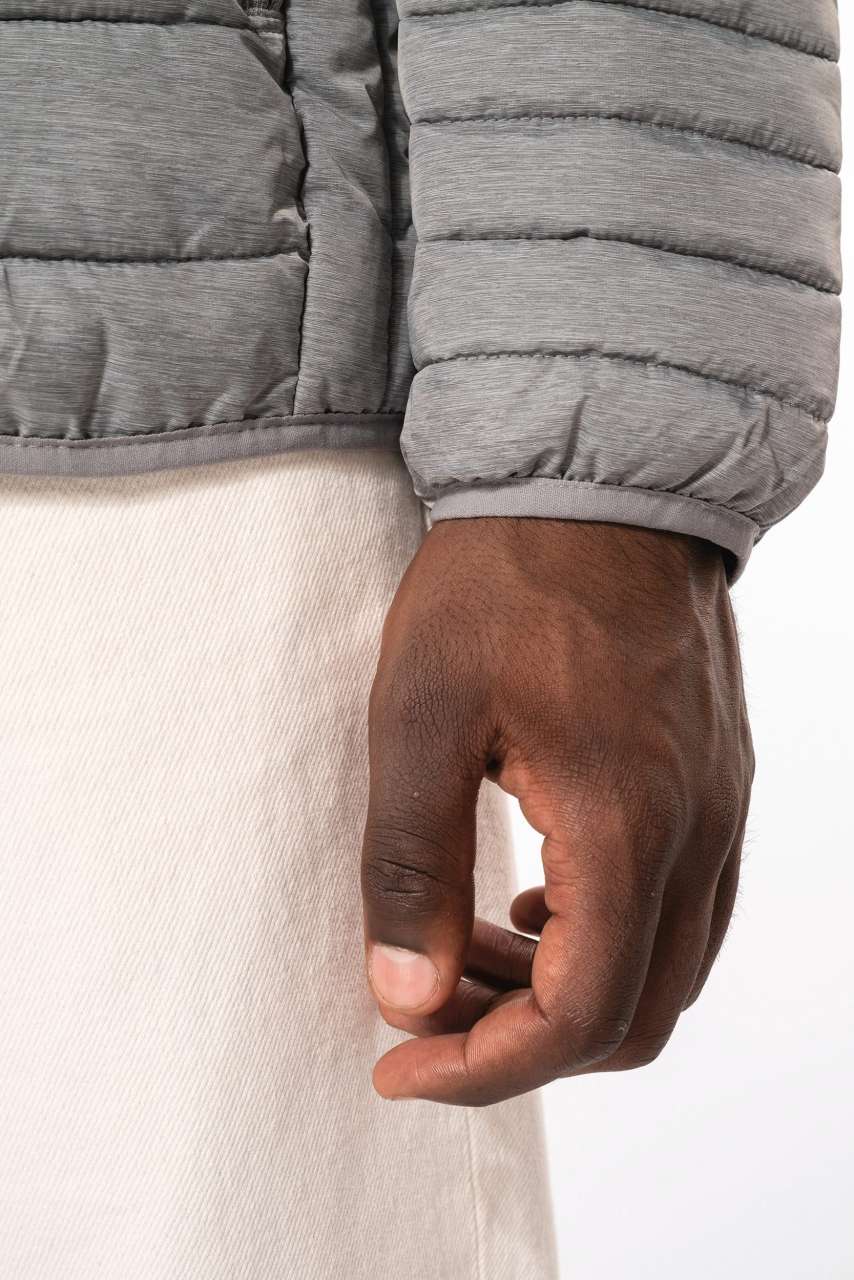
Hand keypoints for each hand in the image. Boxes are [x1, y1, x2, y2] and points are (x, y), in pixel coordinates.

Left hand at [361, 518, 752, 1104]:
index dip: (481, 1071)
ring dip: (562, 995)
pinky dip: (607, 942)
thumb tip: (404, 995)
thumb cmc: (502, 583)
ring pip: (663, 971)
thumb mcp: (420, 715)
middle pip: (633, 1018)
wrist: (598, 482)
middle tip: (424, 1008)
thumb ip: (412, 864)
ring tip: (464, 954)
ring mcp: (721, 811)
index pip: (575, 1020)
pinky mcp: (718, 785)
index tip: (396, 1065)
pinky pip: (682, 910)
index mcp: (626, 828)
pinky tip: (533, 904)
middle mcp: (697, 836)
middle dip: (520, 1044)